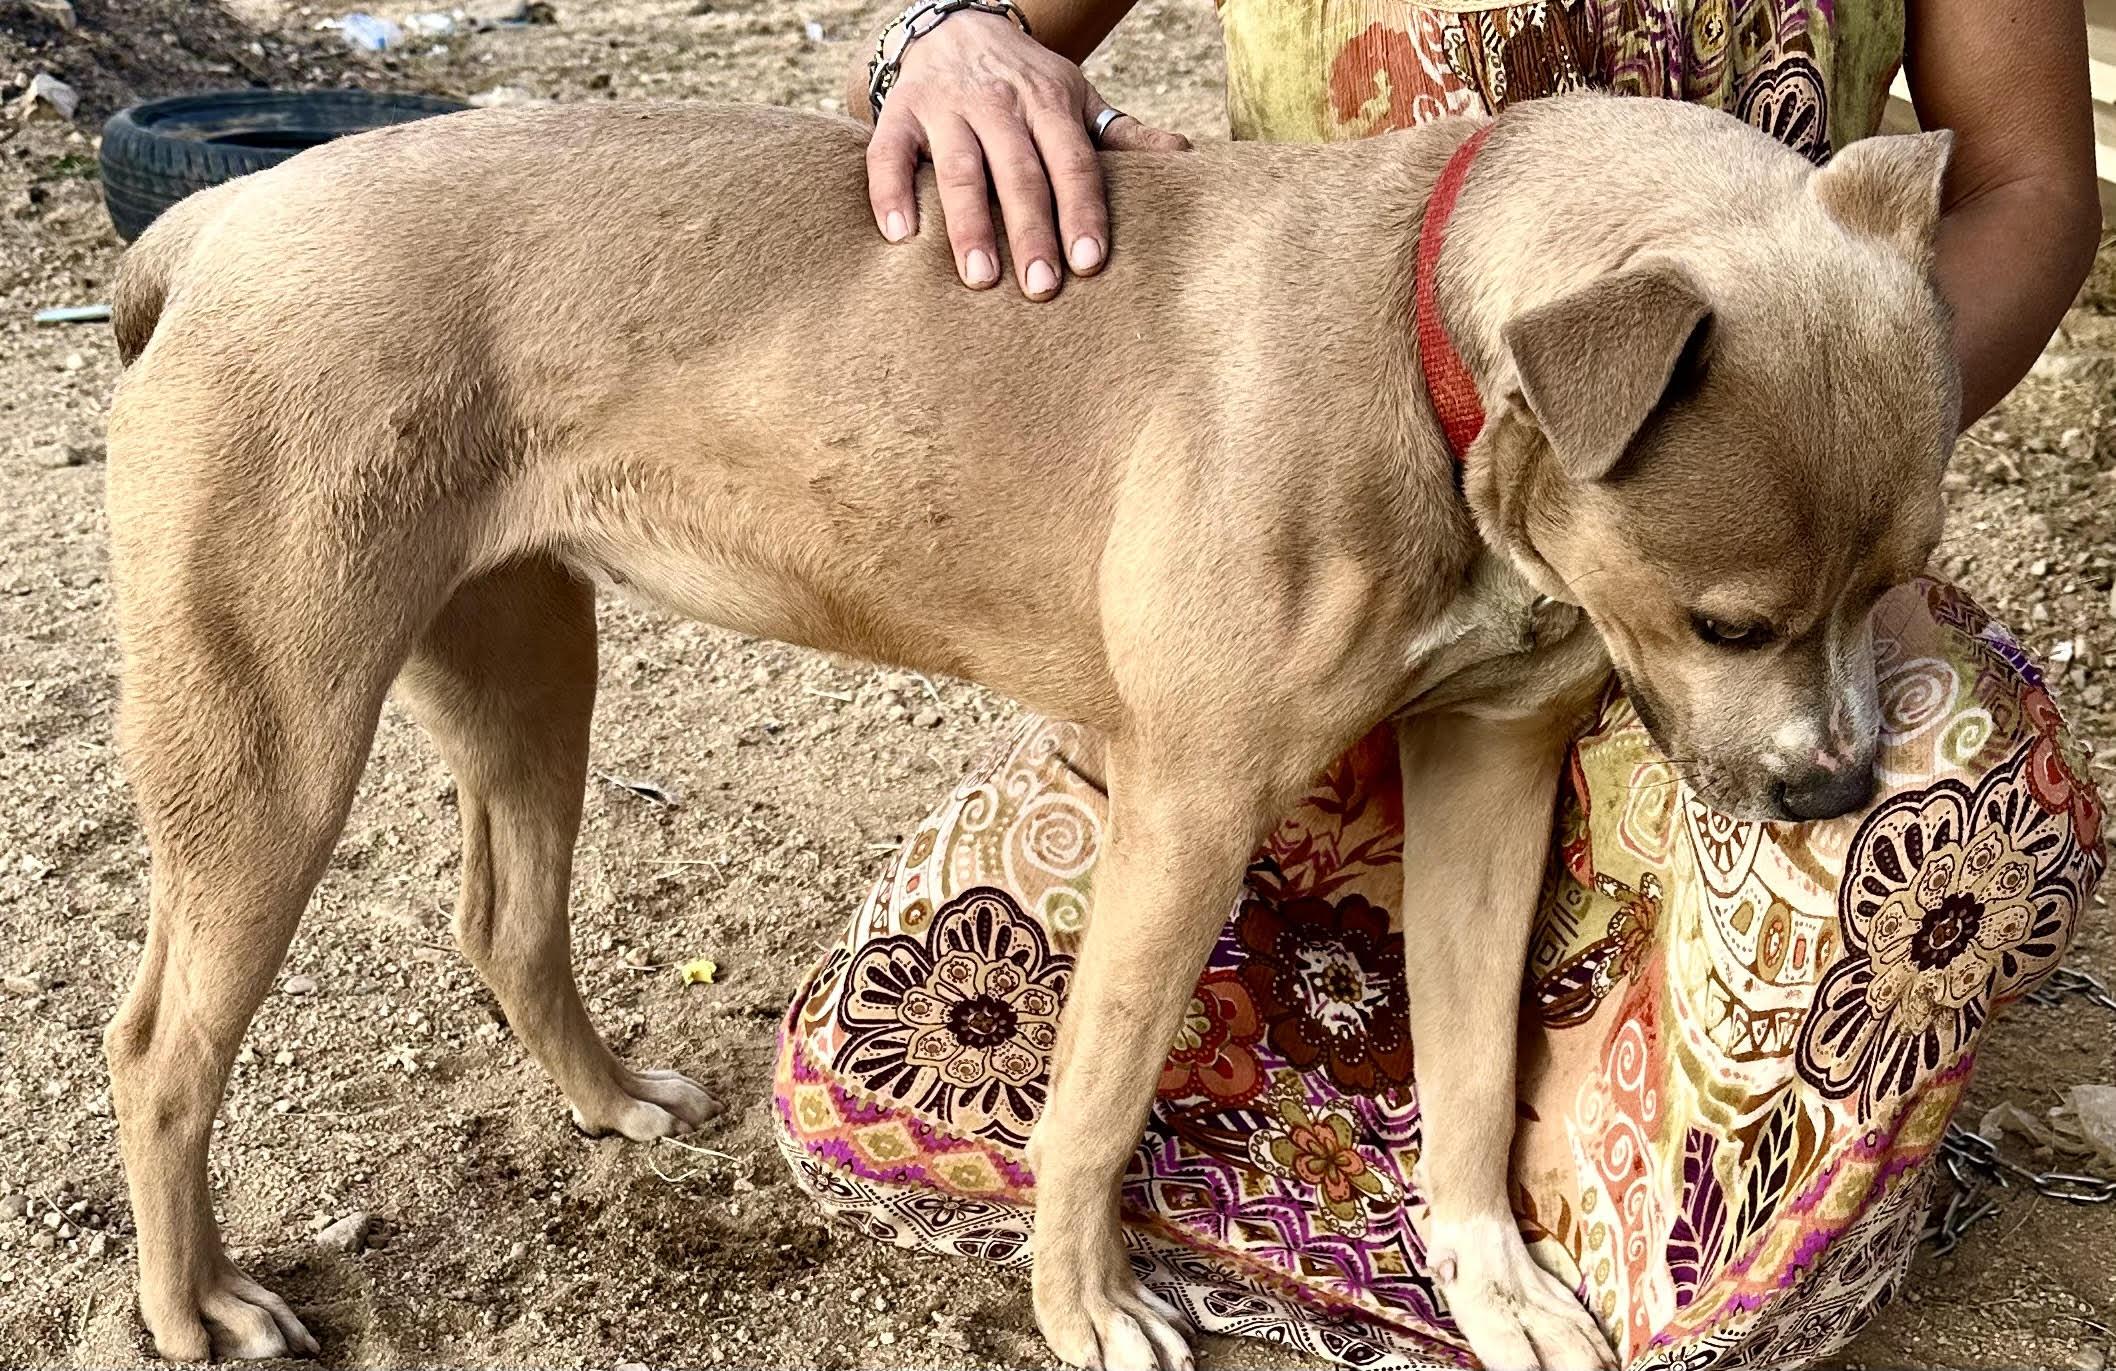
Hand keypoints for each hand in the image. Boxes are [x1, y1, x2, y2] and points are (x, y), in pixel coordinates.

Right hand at [861, 10, 1188, 297]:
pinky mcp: (900, 113)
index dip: (1081, 210)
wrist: (956, 24)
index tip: (1089, 261)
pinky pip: (889, 155)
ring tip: (980, 278)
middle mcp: (997, 103)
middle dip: (1031, 230)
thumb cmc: (1025, 82)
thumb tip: (1183, 155)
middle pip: (1019, 172)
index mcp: (1048, 103)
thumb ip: (1123, 134)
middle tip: (1041, 286)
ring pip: (959, 168)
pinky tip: (900, 238)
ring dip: (968, 225)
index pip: (1072, 161)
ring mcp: (946, 107)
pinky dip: (891, 193)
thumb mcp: (1076, 97)